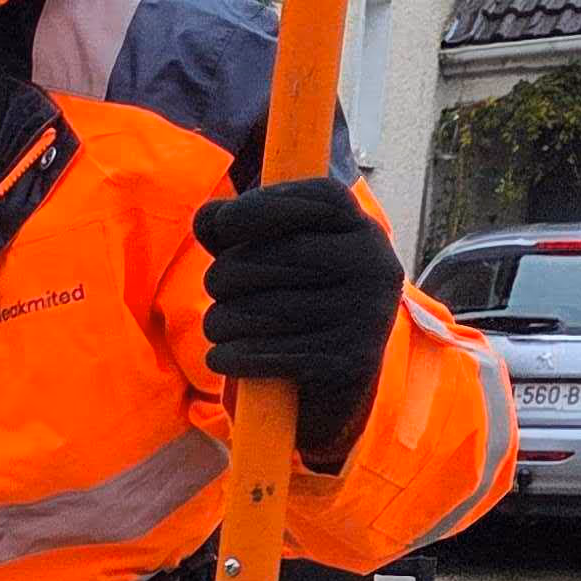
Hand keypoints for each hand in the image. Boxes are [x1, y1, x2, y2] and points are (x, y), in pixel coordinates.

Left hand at [194, 178, 402, 446]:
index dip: (259, 207)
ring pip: (258, 309)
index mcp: (361, 227)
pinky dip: (229, 357)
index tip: (223, 224)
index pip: (315, 199)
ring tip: (219, 325)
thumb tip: (208, 217)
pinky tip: (223, 356)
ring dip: (220, 321)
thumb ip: (236, 228)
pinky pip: (266, 353)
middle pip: (270, 256)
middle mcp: (372, 264)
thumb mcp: (271, 255)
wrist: (337, 381)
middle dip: (223, 275)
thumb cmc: (297, 300)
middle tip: (216, 289)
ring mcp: (365, 314)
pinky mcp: (348, 361)